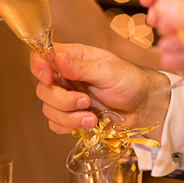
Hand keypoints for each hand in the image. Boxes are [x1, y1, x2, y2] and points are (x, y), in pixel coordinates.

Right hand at [29, 42, 170, 136]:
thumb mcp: (109, 71)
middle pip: (43, 88)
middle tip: (84, 102)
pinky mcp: (72, 117)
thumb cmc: (131, 81)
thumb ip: (81, 67)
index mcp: (74, 58)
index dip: (38, 66)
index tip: (47, 78)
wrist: (145, 107)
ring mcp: (68, 98)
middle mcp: (66, 77)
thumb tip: (56, 58)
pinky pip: (56, 124)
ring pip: (48, 108)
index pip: (43, 56)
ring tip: (92, 117)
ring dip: (68, 116)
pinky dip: (69, 126)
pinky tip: (90, 124)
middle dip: (61, 100)